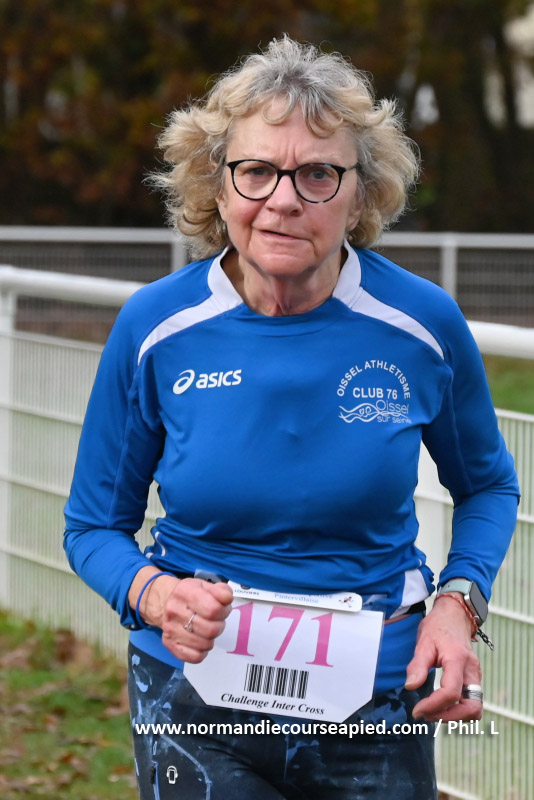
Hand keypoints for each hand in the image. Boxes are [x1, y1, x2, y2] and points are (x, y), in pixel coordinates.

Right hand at [129, 567, 233, 662]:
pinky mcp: (169, 644)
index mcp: (184, 592)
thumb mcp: (205, 585)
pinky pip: (195, 657)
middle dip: (219, 626)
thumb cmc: (189, 595)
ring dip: (212, 639)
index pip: (213, 609)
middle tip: (217, 621)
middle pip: (210, 629)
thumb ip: (221, 590)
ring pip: (204, 644)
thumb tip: (227, 599)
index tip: (222, 609)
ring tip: (208, 629)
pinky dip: (203, 652)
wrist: (164, 602)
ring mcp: (170, 629)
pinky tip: (200, 641)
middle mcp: (174, 611)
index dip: (224, 611)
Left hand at [404, 595, 482, 721]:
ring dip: (455, 716)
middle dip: (449, 717)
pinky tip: (442, 707)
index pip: (451, 692)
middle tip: (427, 715)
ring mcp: (476, 676)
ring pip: (475, 708)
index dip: (434, 706)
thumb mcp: (424, 642)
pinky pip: (472, 702)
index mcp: (457, 659)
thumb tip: (410, 687)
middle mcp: (472, 670)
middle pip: (471, 707)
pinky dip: (459, 710)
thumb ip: (418, 665)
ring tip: (433, 712)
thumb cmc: (438, 627)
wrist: (455, 616)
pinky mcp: (474, 680)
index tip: (417, 710)